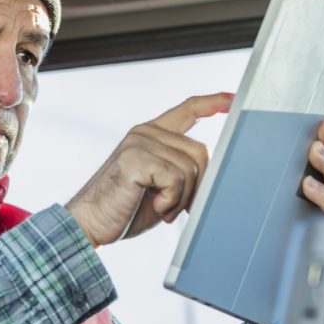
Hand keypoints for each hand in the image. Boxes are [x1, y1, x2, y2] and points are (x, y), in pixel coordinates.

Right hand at [66, 93, 232, 247]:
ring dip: (180, 198)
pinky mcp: (135, 158)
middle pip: (200, 151)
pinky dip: (170, 201)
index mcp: (151, 134)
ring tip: (160, 208)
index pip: (187, 109)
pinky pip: (175, 179)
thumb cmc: (125, 209)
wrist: (90, 223)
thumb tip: (212, 172)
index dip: (212, 103)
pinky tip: (154, 207)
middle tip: (174, 207)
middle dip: (196, 186)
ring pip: (190, 168)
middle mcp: (146, 132)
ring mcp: (139, 142)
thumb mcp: (159, 185)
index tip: (233, 99)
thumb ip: (181, 171)